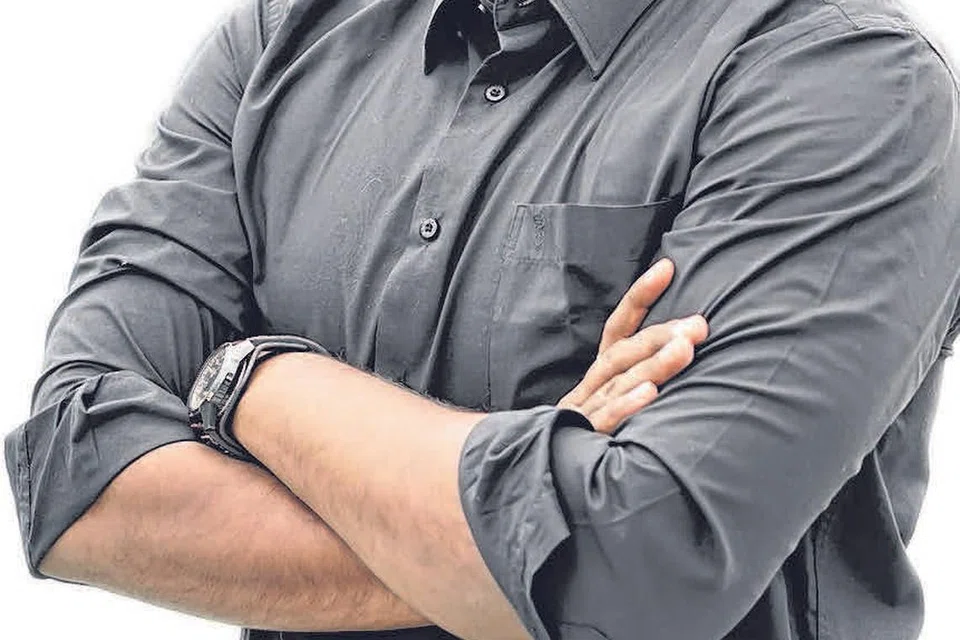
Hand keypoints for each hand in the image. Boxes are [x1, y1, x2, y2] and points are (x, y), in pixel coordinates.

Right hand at [558, 258, 707, 432]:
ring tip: (686, 348)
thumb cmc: (591, 436)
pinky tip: (651, 393)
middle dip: (662, 334)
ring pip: (620, 381)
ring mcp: (585, 411)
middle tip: (698, 325)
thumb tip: (688, 350)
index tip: (667, 266)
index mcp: (600, 374)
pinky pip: (606, 419)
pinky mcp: (582, 438)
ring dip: (654, 363)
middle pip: (625, 352)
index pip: (619, 326)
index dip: (641, 296)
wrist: (539, 472)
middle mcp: (592, 386)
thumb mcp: (614, 403)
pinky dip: (627, 405)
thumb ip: (641, 379)